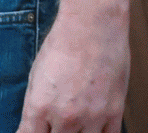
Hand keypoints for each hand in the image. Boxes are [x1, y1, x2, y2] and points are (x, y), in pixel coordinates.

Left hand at [16, 9, 127, 132]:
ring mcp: (91, 117)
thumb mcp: (36, 76)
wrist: (91, 26)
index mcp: (39, 106)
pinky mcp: (113, 113)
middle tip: (55, 123)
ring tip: (74, 124)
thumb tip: (34, 124)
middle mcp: (64, 116)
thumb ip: (35, 106)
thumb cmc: (62, 45)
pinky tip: (92, 129)